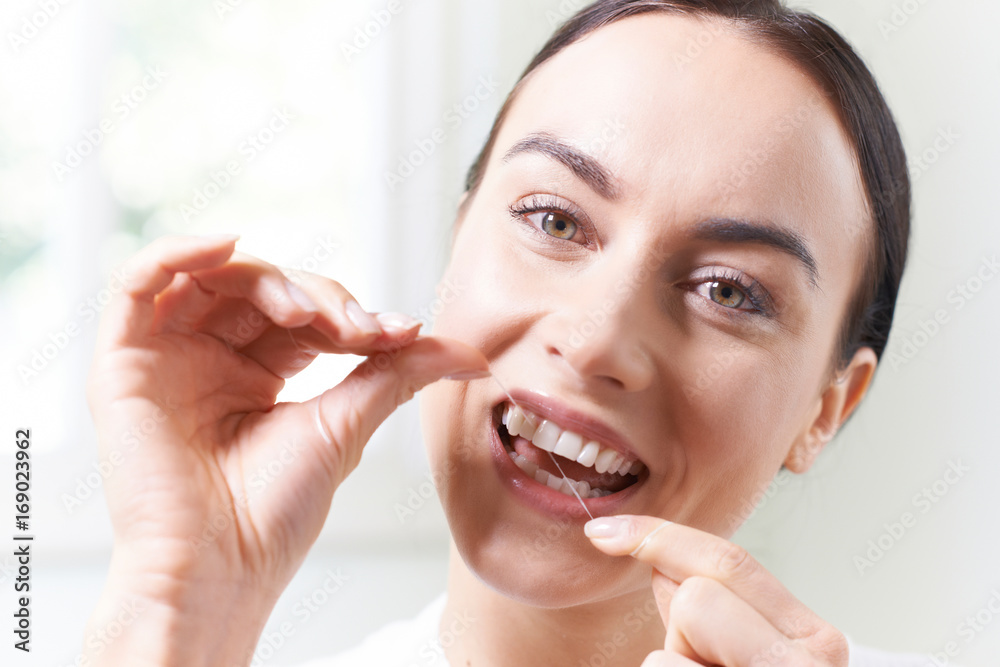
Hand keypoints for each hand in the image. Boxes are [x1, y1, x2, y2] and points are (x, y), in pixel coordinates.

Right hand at [85, 234, 487, 627]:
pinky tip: (226, 245)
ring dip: (265, 278)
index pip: (301, 313)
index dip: (347, 311)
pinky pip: (135, 284)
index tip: (399, 333)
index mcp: (257, 375)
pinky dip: (177, 253)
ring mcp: (166, 359)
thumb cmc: (276, 512)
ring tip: (307, 311)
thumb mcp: (347, 424)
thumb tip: (472, 353)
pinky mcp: (122, 364)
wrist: (222, 568)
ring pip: (210, 278)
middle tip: (356, 328)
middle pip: (260, 288)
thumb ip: (399, 373)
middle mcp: (210, 360)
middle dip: (317, 296)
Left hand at [586, 516, 848, 665]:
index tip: (601, 532)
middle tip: (708, 666)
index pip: (727, 562)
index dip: (657, 537)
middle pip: (695, 598)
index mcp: (814, 638)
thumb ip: (710, 609)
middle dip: (680, 633)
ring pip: (666, 652)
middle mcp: (814, 660)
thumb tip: (662, 562)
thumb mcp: (741, 656)